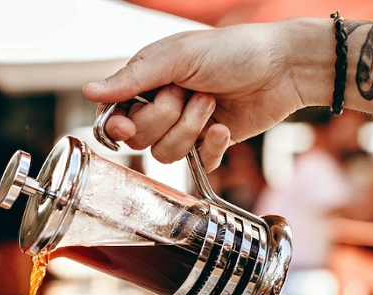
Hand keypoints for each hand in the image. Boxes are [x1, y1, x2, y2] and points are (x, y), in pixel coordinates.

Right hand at [83, 19, 332, 169]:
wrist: (283, 67)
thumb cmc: (233, 50)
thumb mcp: (177, 57)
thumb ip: (132, 78)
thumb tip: (89, 91)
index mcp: (147, 82)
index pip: (114, 116)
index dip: (118, 125)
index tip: (127, 124)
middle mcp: (162, 107)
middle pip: (138, 138)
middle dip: (165, 118)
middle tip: (187, 93)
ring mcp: (185, 129)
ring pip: (164, 154)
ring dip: (189, 129)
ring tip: (211, 103)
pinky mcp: (209, 146)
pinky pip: (196, 166)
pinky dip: (211, 147)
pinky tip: (223, 126)